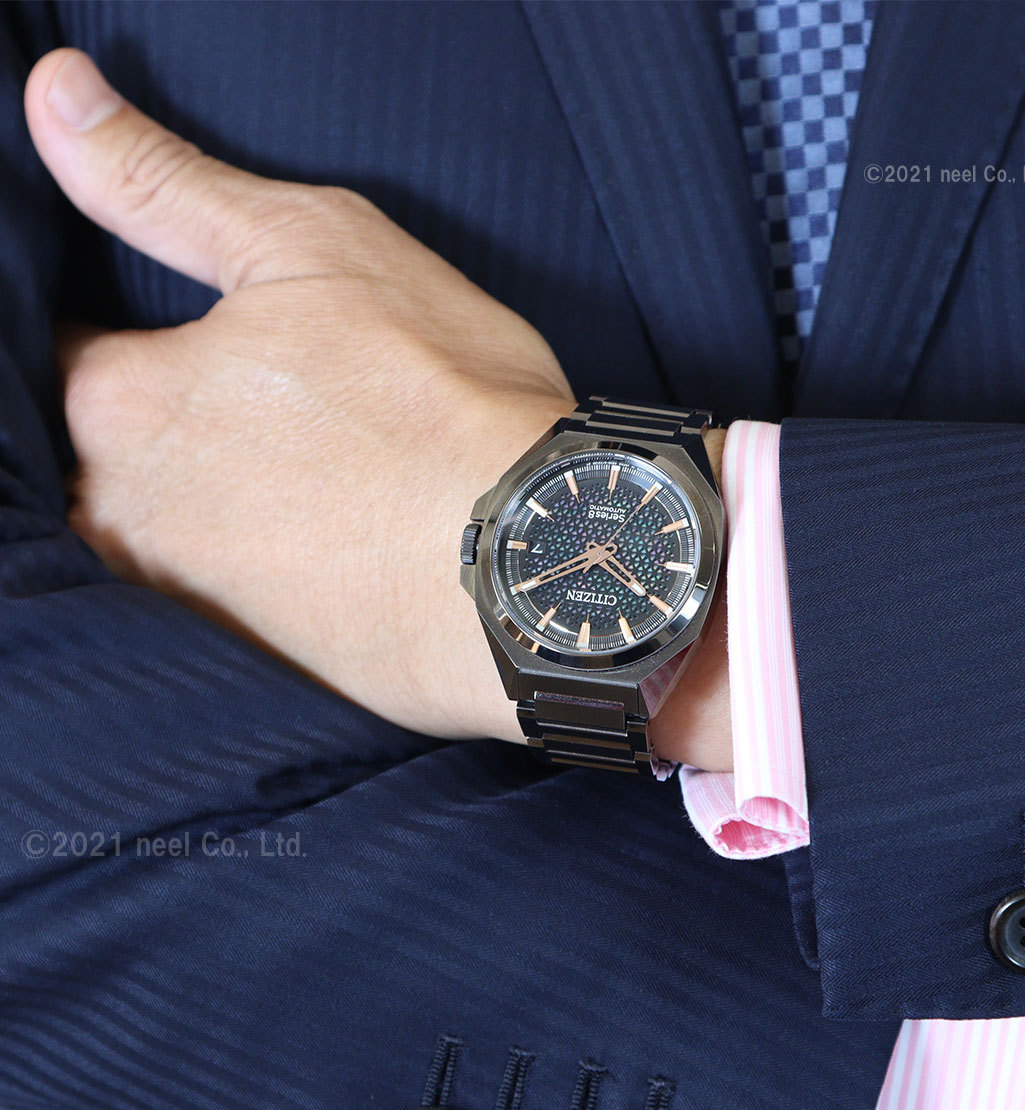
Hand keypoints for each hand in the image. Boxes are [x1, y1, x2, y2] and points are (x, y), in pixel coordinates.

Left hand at [24, 49, 729, 763]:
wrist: (539, 566)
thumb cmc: (440, 401)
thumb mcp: (312, 251)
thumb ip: (164, 185)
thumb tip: (53, 98)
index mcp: (124, 405)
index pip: (67, 352)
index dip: (127, 332)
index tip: (201, 337)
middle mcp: (129, 517)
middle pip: (108, 455)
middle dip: (170, 426)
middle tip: (276, 412)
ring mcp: (190, 604)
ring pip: (165, 531)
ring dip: (217, 503)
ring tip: (310, 481)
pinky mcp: (255, 664)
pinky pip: (225, 604)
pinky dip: (257, 572)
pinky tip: (327, 548)